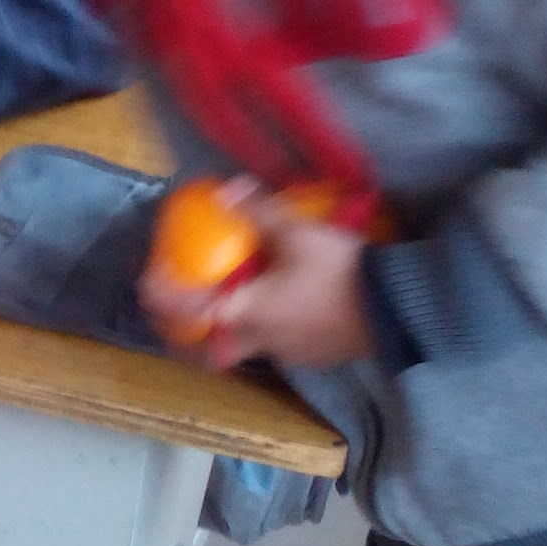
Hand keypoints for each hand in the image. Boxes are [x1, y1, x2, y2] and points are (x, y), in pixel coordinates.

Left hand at [152, 186, 372, 372]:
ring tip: (235, 301)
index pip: (186, 313)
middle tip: (184, 311)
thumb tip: (228, 189)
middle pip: (209, 353)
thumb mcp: (298, 233)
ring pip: (245, 350)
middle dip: (190, 338)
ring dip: (232, 331)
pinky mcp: (315, 356)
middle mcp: (260, 342)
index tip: (151, 281)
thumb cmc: (339, 272)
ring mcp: (288, 355)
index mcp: (244, 314)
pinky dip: (269, 328)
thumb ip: (259, 212)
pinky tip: (283, 305)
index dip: (162, 298)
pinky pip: (278, 345)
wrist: (395, 308)